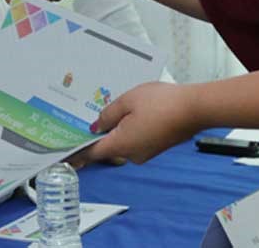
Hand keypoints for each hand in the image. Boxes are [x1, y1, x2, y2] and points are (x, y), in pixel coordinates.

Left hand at [70, 82, 199, 165]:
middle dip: (100, 132)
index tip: (64, 157)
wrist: (194, 108)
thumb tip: (97, 126)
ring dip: (117, 127)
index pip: (92, 153)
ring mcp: (146, 152)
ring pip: (123, 140)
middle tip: (88, 118)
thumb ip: (107, 114)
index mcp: (121, 144)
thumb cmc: (161, 103)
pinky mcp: (156, 146)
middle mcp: (132, 154)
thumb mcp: (127, 101)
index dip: (76, 154)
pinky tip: (135, 111)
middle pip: (107, 145)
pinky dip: (131, 128)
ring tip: (116, 107)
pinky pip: (136, 138)